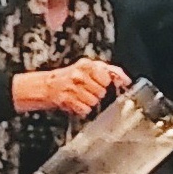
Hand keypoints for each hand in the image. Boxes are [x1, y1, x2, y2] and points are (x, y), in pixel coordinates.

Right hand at [9, 60, 126, 117]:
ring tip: (80, 96)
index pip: (108, 76)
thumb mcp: (87, 68)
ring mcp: (73, 87)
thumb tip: (126, 79)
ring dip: (89, 102)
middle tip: (87, 90)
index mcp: (87, 64)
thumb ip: (108, 71)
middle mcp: (80, 74)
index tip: (105, 85)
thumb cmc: (69, 77)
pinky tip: (76, 103)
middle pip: (102, 91)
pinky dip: (82, 109)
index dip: (107, 82)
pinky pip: (85, 109)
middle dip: (96, 93)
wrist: (46, 86)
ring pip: (94, 101)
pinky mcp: (67, 99)